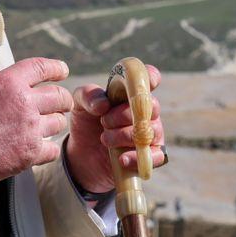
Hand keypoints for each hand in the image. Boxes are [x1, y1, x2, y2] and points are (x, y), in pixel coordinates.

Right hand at [0, 58, 72, 192]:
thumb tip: (1, 80)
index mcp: (8, 81)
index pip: (42, 67)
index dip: (57, 68)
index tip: (63, 71)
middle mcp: (23, 102)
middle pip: (59, 96)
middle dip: (62, 100)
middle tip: (60, 105)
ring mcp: (29, 128)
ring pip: (59, 122)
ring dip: (53, 124)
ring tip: (44, 128)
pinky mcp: (30, 153)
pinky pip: (53, 148)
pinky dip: (48, 149)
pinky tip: (39, 148)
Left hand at [65, 65, 164, 193]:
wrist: (84, 154)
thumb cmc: (88, 122)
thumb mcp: (80, 104)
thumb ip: (88, 95)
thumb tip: (104, 104)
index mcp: (131, 91)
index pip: (149, 78)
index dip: (149, 77)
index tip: (137, 84)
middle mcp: (145, 110)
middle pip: (149, 106)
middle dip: (124, 114)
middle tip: (104, 121)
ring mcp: (151, 132)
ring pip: (149, 131)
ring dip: (124, 135)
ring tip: (105, 139)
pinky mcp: (150, 155)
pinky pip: (155, 156)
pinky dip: (137, 157)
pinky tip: (122, 159)